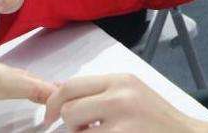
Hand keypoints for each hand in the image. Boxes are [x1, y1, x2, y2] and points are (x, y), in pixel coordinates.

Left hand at [45, 74, 207, 132]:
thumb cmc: (158, 119)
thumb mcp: (132, 93)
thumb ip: (99, 91)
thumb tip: (59, 89)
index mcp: (121, 80)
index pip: (72, 85)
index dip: (53, 102)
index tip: (49, 116)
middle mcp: (121, 96)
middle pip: (70, 108)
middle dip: (70, 125)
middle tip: (82, 131)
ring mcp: (123, 121)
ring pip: (77, 131)